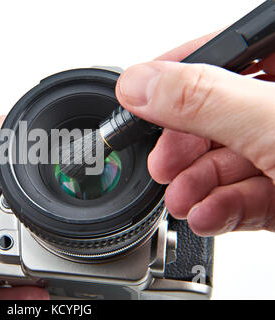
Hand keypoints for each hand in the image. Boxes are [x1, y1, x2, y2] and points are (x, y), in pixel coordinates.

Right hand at [115, 33, 274, 235]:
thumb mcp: (272, 124)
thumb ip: (203, 100)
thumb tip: (138, 84)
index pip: (222, 51)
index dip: (174, 73)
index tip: (138, 97)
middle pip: (217, 114)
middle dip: (182, 147)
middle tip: (161, 164)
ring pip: (227, 161)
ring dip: (195, 185)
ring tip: (181, 200)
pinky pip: (244, 196)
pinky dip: (219, 209)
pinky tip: (206, 216)